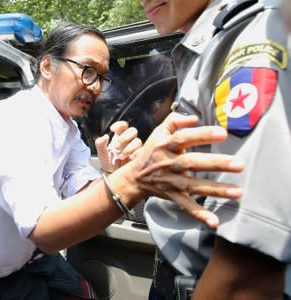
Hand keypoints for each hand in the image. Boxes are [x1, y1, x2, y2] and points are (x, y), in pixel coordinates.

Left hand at [95, 121, 141, 172]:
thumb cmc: (109, 164)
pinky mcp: (140, 156)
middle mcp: (128, 141)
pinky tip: (130, 158)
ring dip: (128, 148)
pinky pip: (143, 151)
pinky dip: (136, 153)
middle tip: (115, 147)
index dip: (120, 125)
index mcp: (119, 137)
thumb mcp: (101, 155)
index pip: (123, 126)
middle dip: (124, 138)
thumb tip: (105, 136)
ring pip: (138, 141)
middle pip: (132, 131)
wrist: (114, 177)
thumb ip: (100, 145)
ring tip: (120, 156)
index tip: (112, 129)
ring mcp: (135, 148)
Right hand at [116, 112, 243, 227]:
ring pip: (193, 186)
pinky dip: (199, 214)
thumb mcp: (158, 132)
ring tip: (237, 192)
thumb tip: (194, 118)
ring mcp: (170, 181)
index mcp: (165, 145)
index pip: (184, 138)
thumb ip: (174, 120)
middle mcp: (168, 163)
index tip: (222, 133)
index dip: (202, 135)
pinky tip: (214, 222)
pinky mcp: (172, 195)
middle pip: (192, 162)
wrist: (133, 178)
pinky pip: (186, 206)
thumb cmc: (151, 152)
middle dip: (215, 163)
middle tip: (239, 164)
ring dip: (215, 189)